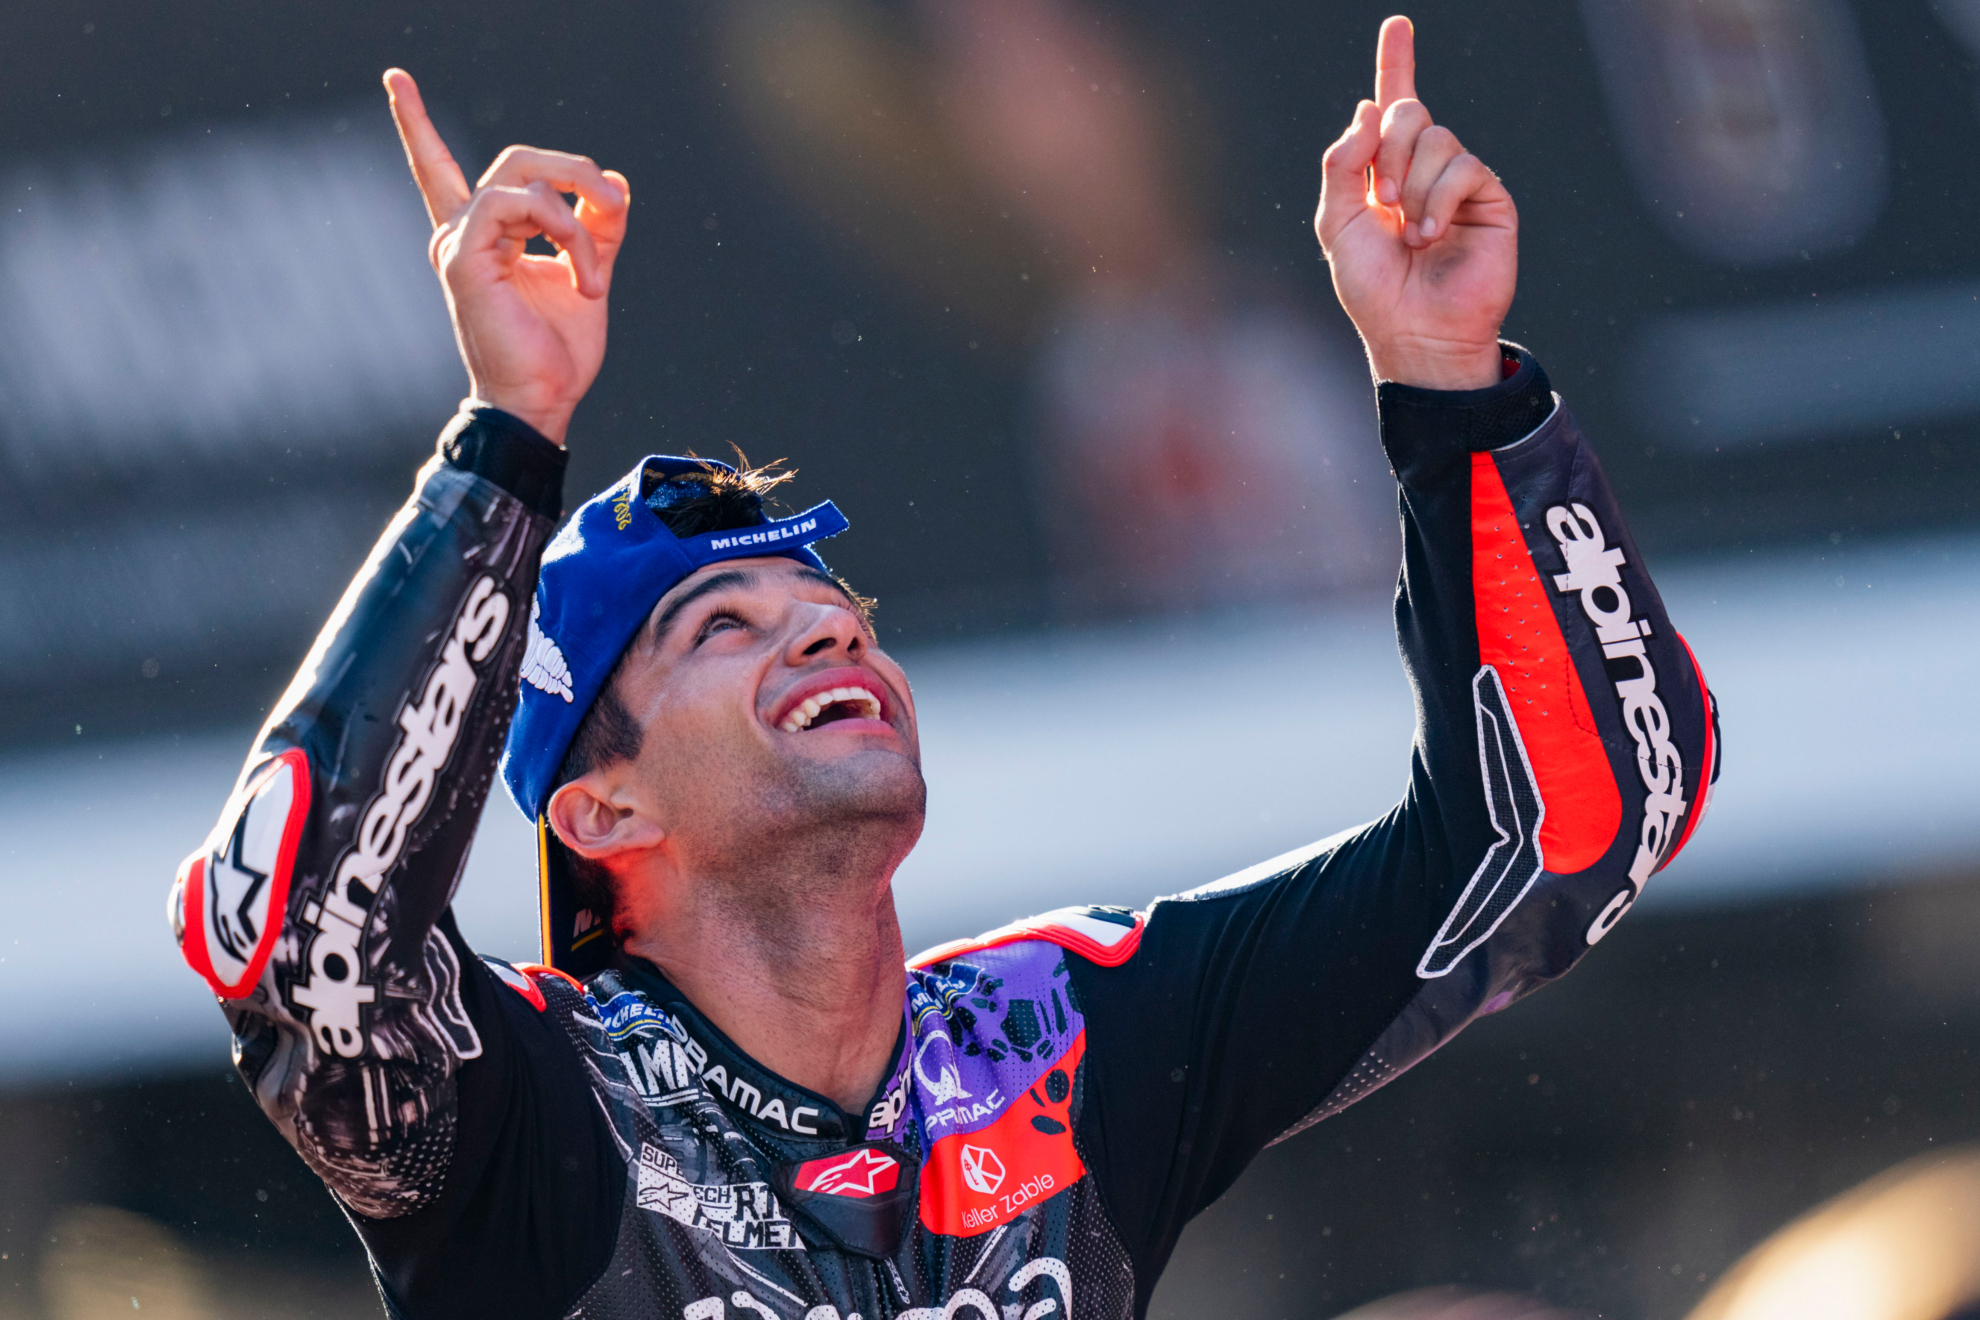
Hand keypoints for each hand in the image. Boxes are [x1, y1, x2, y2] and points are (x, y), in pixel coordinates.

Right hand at [385, 70, 629, 444]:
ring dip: (582, 215)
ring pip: (527, 176)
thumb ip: (597, 227)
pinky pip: (518, 202)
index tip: (395, 80)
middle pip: (520, 160)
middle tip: (613, 207)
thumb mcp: (589, 273)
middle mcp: (462, 233)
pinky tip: (583, 274)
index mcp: (481, 237)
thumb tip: (615, 185)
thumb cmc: (558, 351)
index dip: (415, 123)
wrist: (542, 401)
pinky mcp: (463, 255)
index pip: (440, 170)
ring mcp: (458, 242)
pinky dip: (565, 228)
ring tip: (597, 275)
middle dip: (577, 171)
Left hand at [1314, 17, 1515, 390]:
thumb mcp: (1336, 226)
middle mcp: (1423, 170)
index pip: (1392, 107)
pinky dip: (1439, 199)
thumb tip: (1368, 108)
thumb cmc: (1373, 289)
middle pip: (1409, 113)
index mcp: (1384, 171)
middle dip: (1387, 149)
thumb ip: (1341, 165)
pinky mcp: (1489, 198)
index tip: (1396, 25)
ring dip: (1412, 184)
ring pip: (1436, 138)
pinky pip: (1463, 166)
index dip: (1396, 64)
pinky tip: (1431, 236)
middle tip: (1381, 200)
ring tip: (1409, 234)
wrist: (1414, 331)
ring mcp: (1458, 182)